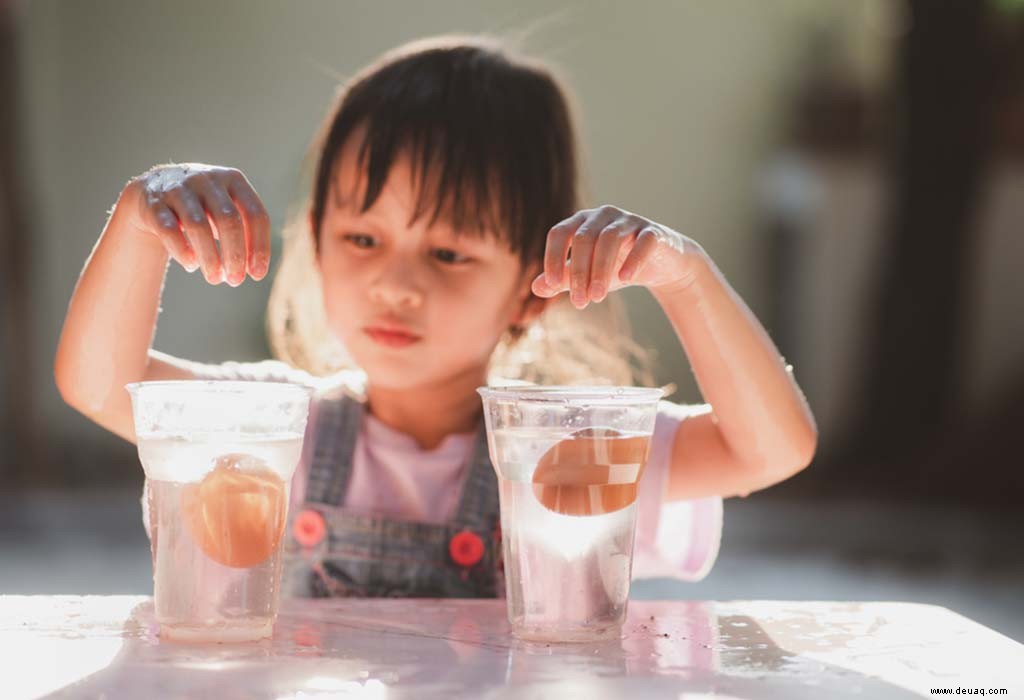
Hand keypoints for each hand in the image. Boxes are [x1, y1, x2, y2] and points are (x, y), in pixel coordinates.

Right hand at [121, 163, 270, 285]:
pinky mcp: (154, 203)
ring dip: (210, 257)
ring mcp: (179, 188)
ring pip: (198, 226)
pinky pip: (169, 229)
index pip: (255, 214)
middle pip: (229, 220)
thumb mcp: (228, 212)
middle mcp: (207, 180)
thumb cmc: (204, 208)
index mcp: (234, 180)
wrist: (155, 188)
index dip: (259, 246)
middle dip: (235, 255)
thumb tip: (256, 270)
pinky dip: (182, 250)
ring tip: (215, 279)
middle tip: (236, 281)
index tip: (257, 274)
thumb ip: (244, 235)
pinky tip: (191, 265)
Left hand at [531, 205, 703, 307]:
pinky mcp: (653, 232)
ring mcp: (629, 221)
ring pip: (610, 238)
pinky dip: (633, 259)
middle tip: (580, 303)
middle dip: (579, 272)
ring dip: (601, 269)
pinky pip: (643, 240)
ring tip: (597, 297)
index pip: (559, 233)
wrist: (658, 264)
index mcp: (581, 222)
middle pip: (584, 238)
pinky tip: (625, 279)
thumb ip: (562, 280)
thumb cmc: (615, 267)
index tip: (553, 286)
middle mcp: (603, 216)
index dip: (553, 258)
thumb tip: (536, 287)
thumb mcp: (586, 276)